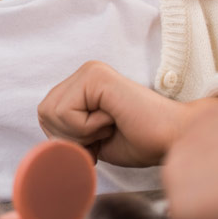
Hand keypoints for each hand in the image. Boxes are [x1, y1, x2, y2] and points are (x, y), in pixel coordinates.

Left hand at [38, 60, 217, 166]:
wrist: (173, 140)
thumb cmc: (140, 142)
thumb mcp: (91, 139)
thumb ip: (66, 131)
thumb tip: (43, 147)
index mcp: (82, 85)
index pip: (46, 115)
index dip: (68, 138)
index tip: (100, 138)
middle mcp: (84, 72)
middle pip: (44, 113)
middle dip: (71, 136)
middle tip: (105, 132)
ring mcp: (90, 71)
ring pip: (52, 113)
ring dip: (81, 132)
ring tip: (110, 124)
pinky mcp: (95, 76)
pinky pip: (67, 113)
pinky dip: (88, 128)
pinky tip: (113, 119)